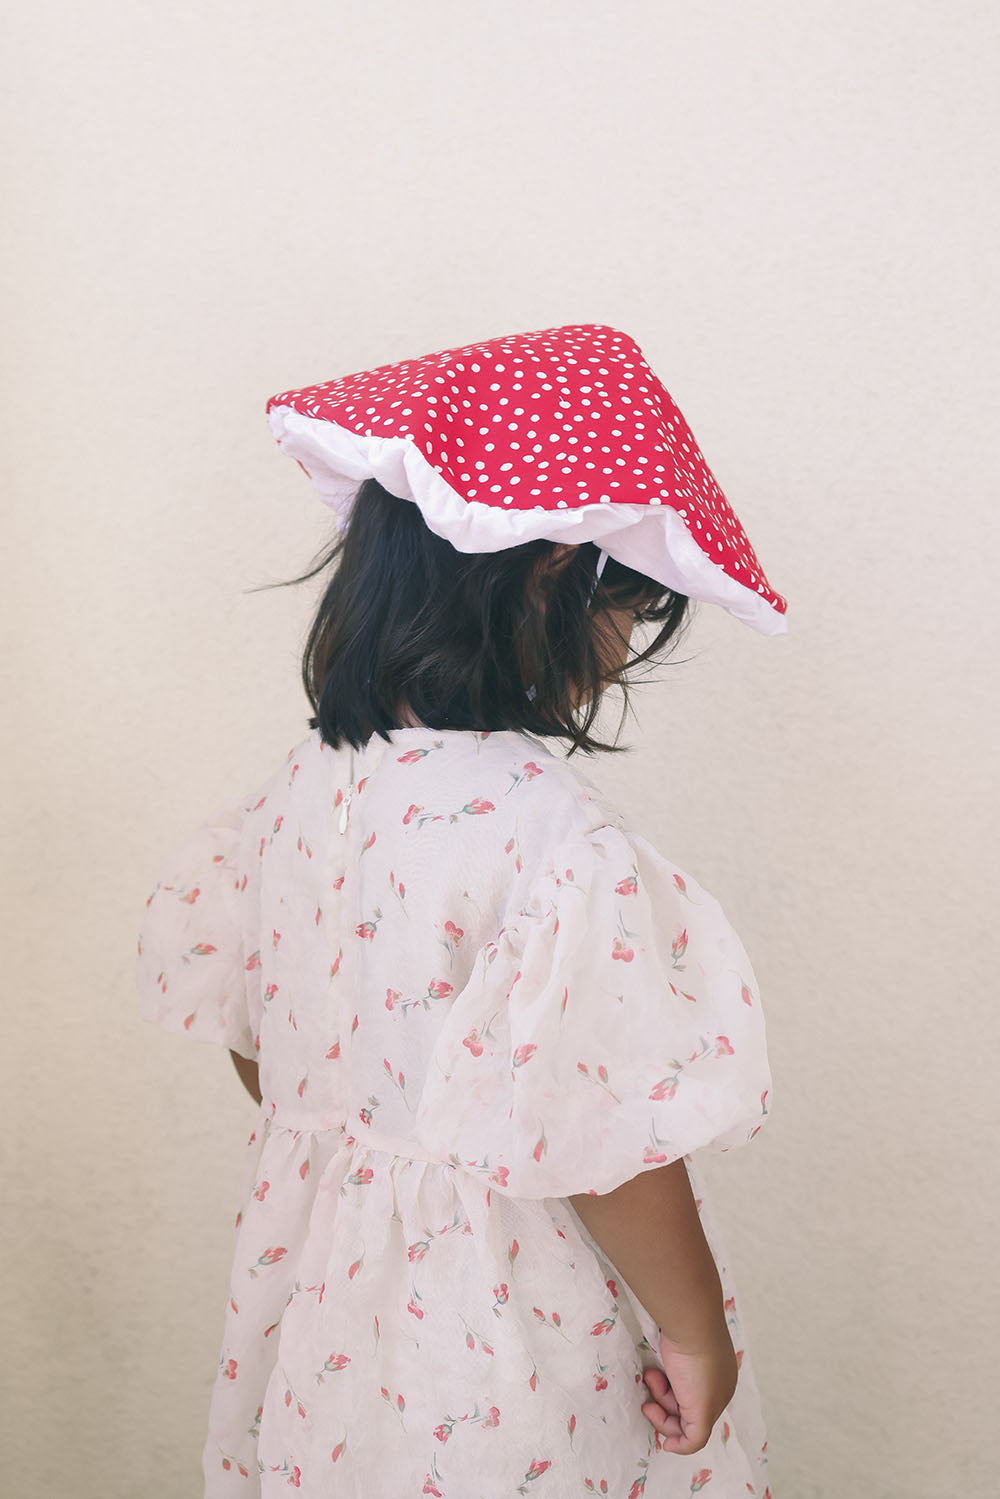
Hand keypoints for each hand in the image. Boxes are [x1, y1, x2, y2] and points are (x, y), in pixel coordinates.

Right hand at [639, 1327, 737, 1453]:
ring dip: (660, 1407)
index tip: (652, 1384)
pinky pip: (694, 1441)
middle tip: (648, 1384)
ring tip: (651, 1378)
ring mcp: (713, 1403)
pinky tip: (669, 1445)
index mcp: (718, 1374)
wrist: (693, 1325)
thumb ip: (674, 1363)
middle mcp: (719, 1390)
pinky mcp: (704, 1415)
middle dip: (663, 1401)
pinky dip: (681, 1445)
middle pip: (687, 1408)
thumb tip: (664, 1372)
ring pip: (684, 1421)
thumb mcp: (678, 1347)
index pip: (694, 1395)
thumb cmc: (685, 1330)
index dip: (672, 1394)